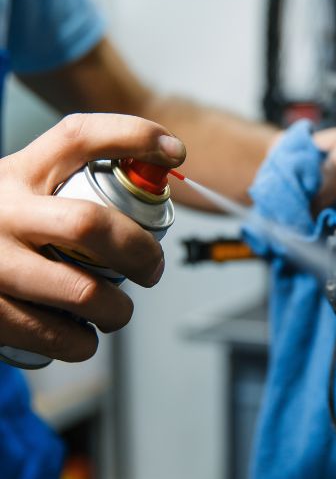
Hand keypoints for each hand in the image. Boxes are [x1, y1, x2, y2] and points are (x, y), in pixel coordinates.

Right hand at [0, 113, 185, 361]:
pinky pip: (55, 336)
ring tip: (116, 311)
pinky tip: (80, 334)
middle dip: (140, 252)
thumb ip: (72, 187)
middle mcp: (2, 211)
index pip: (79, 137)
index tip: (175, 151)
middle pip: (91, 224)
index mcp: (19, 174)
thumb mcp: (23, 191)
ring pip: (82, 292)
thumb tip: (156, 183)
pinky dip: (81, 342)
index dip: (135, 136)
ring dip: (117, 310)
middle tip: (153, 269)